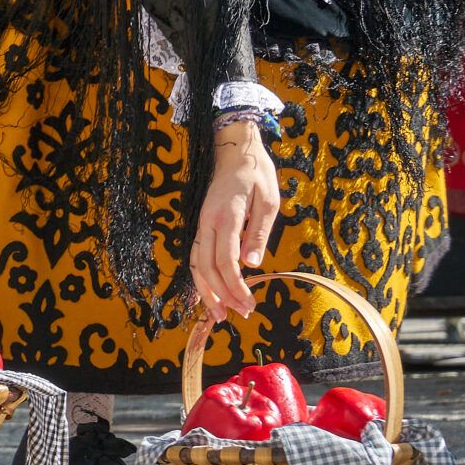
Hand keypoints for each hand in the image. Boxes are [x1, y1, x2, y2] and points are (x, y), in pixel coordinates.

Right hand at [192, 117, 280, 318]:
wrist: (235, 150)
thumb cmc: (257, 174)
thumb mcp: (268, 202)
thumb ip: (258, 234)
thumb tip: (252, 265)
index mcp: (226, 217)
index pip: (225, 261)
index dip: (236, 287)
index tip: (250, 304)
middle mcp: (207, 223)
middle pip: (206, 268)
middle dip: (222, 295)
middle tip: (242, 313)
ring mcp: (201, 224)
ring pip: (195, 264)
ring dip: (207, 292)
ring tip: (220, 314)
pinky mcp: (202, 225)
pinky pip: (196, 256)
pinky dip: (201, 278)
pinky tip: (211, 293)